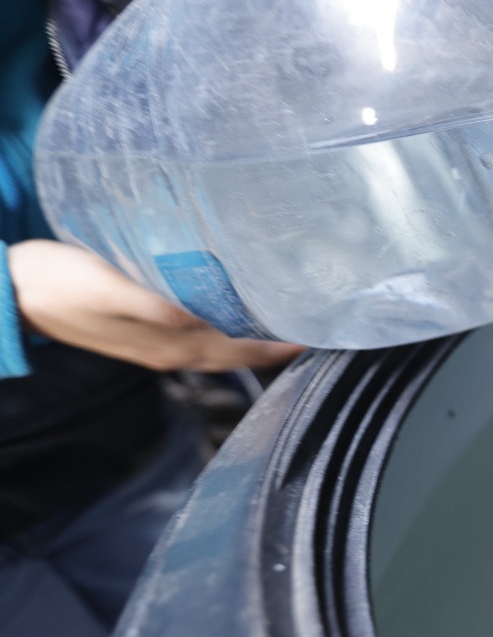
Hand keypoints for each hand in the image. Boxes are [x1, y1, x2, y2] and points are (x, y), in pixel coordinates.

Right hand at [9, 240, 303, 372]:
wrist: (12, 292)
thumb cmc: (57, 283)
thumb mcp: (106, 289)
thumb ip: (153, 306)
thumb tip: (198, 319)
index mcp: (171, 347)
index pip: (241, 352)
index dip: (279, 344)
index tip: (318, 330)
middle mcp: (172, 352)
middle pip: (239, 352)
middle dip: (277, 341)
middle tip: (316, 318)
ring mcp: (159, 344)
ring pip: (222, 344)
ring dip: (254, 332)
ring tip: (287, 311)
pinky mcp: (147, 329)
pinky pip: (201, 332)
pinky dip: (227, 322)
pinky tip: (236, 303)